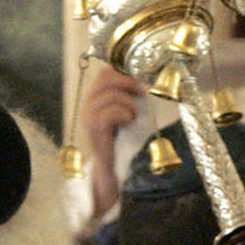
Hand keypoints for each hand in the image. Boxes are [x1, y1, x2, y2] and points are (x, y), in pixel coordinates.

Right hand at [80, 68, 146, 226]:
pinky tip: (130, 121)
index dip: (124, 69)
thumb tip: (154, 82)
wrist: (113, 175)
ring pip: (107, 94)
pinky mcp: (94, 132)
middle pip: (104, 77)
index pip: (106, 71)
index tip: (143, 77)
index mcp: (97, 99)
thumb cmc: (126, 146)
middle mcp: (89, 105)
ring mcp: (89, 118)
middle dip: (127, 80)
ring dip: (128, 100)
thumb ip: (135, 100)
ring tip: (135, 113)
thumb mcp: (132, 118)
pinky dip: (123, 112)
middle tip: (142, 91)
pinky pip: (106, 112)